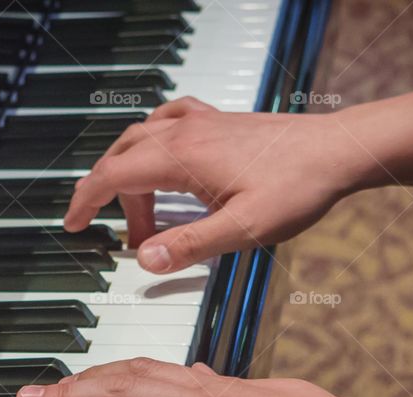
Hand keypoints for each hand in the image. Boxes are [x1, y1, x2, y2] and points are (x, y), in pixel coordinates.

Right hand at [65, 92, 412, 272]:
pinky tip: (162, 154)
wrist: (339, 150)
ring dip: (131, 175)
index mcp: (181, 157)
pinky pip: (166, 120)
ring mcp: (201, 121)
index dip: (86, 202)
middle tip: (124, 238)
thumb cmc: (299, 186)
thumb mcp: (245, 229)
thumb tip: (145, 260)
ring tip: (148, 216)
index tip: (73, 225)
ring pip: (140, 139)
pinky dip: (151, 141)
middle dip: (110, 198)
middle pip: (121, 159)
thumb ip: (192, 245)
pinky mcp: (217, 121)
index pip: (113, 176)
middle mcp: (184, 131)